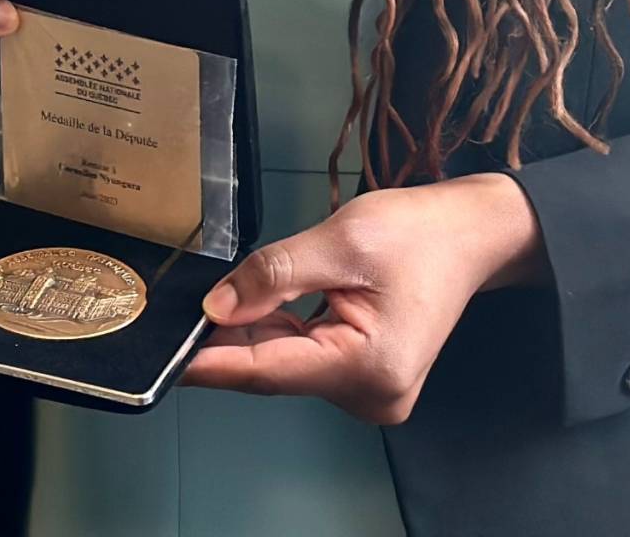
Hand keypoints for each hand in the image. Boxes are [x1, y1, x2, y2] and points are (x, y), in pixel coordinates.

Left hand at [182, 173, 544, 423]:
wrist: (470, 235)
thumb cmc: (416, 233)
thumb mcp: (339, 241)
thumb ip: (273, 275)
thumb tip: (213, 308)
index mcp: (368, 368)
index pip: (265, 371)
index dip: (206, 362)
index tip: (159, 356)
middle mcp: (369, 395)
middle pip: (270, 368)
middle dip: (219, 340)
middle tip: (164, 313)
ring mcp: (368, 390)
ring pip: (281, 361)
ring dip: (245, 332)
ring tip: (196, 304)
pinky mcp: (361, 374)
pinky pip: (300, 355)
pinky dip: (271, 330)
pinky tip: (245, 306)